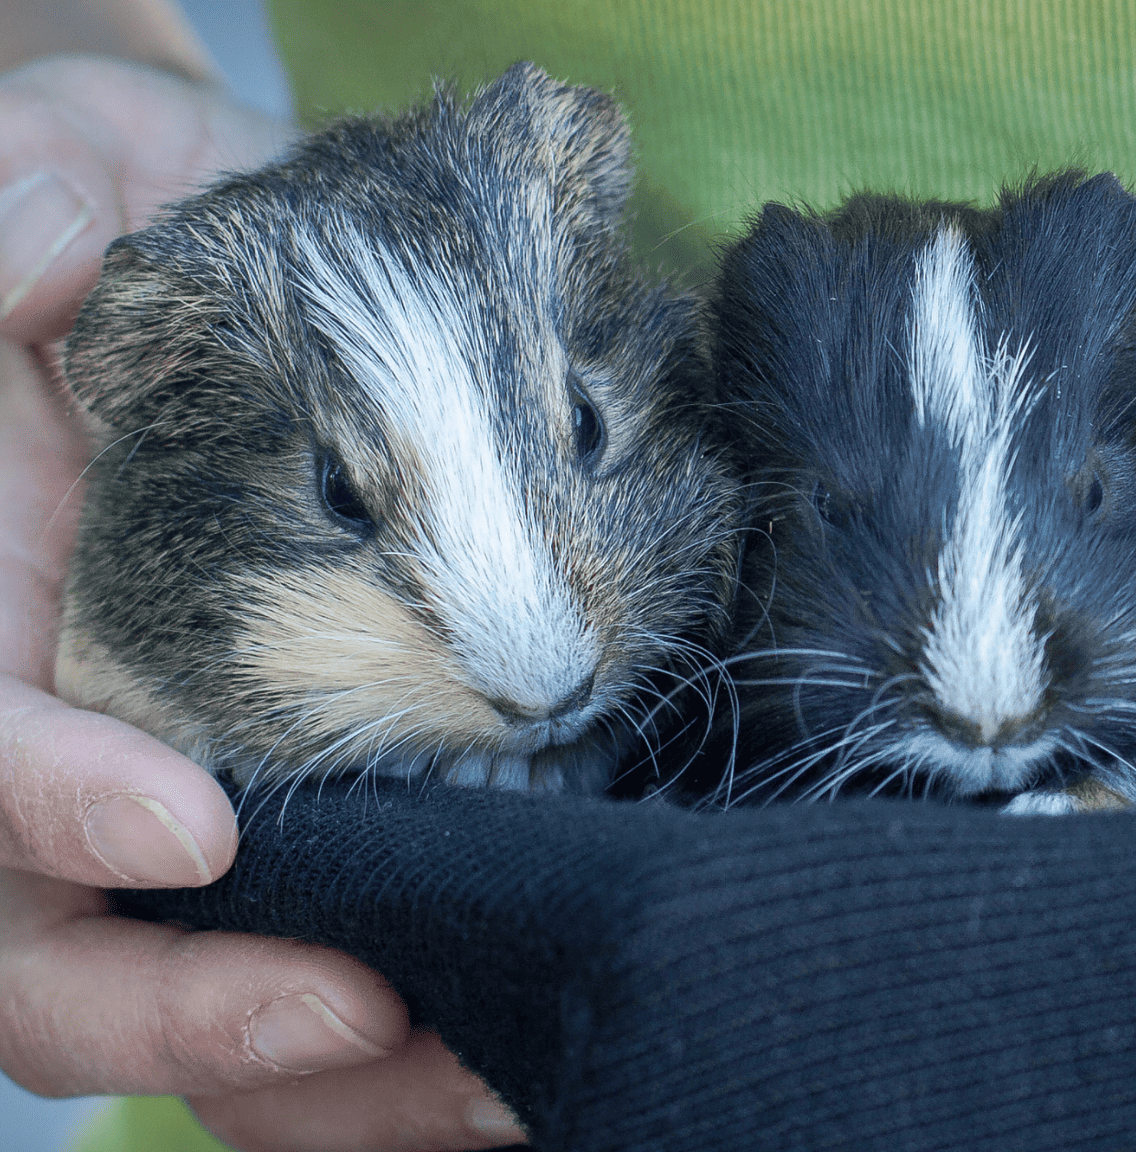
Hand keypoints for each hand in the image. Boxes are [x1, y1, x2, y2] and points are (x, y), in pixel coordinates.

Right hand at [0, 55, 521, 1149]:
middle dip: (202, 1020)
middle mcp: (60, 745)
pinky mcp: (327, 800)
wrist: (231, 255)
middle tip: (369, 1026)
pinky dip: (412, 1048)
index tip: (193, 828)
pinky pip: (337, 961)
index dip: (43, 806)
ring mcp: (181, 793)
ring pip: (201, 999)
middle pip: (54, 960)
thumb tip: (28, 257)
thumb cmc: (114, 223)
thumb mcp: (41, 175)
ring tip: (502, 1089)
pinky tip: (537, 1058)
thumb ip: (11, 212)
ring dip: (337, 1082)